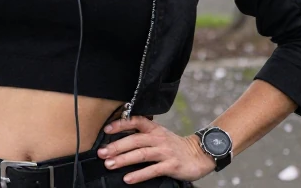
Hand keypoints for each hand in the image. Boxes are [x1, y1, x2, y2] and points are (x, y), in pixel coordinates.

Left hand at [96, 116, 216, 183]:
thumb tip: (119, 139)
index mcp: (154, 129)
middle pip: (135, 140)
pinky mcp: (171, 165)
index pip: (136, 122)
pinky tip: (128, 178)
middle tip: (101, 153)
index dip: (121, 124)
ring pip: (141, 154)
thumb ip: (143, 135)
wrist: (199, 155)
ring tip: (109, 164)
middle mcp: (159, 139)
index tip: (106, 130)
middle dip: (116, 146)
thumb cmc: (174, 146)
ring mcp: (165, 152)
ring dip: (124, 159)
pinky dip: (139, 174)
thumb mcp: (159, 135)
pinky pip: (152, 170)